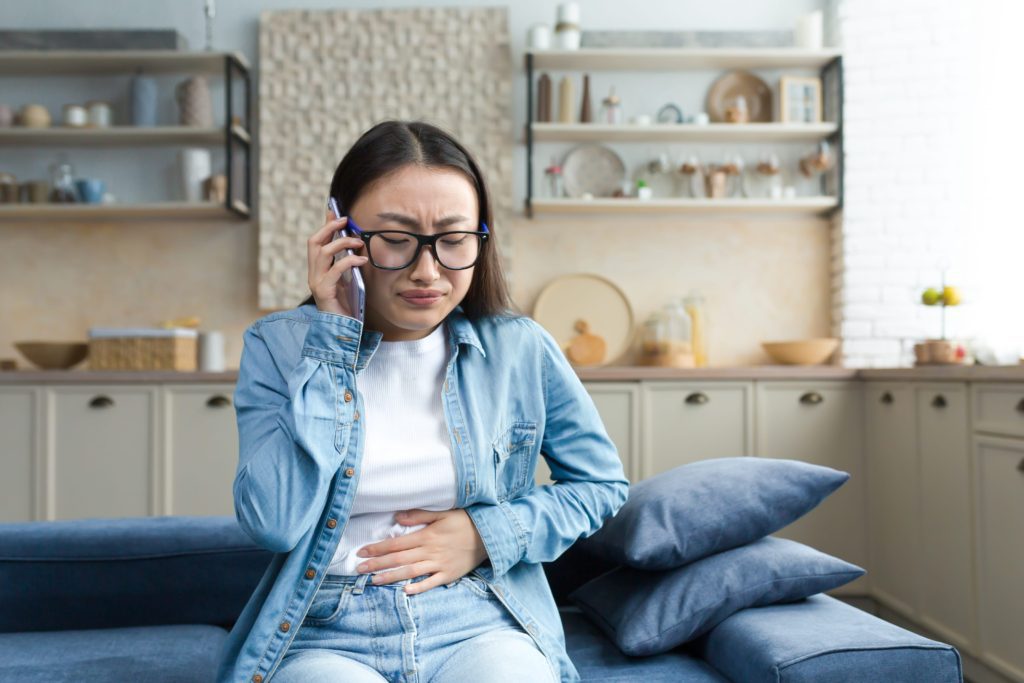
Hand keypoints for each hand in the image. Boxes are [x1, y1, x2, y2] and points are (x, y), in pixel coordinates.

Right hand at [307, 210, 368, 316]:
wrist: (341, 330)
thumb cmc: (346, 305)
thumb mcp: (348, 279)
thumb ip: (347, 263)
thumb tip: (355, 243)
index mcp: (318, 270)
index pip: (317, 241)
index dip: (325, 225)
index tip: (334, 210)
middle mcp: (313, 274)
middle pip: (314, 242)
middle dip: (328, 227)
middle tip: (345, 220)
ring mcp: (316, 282)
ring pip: (322, 252)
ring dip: (342, 243)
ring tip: (358, 242)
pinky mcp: (324, 291)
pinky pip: (335, 270)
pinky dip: (349, 261)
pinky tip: (362, 260)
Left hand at [354, 509, 488, 594]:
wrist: (489, 535)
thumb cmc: (465, 521)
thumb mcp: (443, 512)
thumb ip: (419, 515)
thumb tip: (397, 518)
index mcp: (427, 535)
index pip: (396, 543)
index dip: (377, 548)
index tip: (361, 552)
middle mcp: (430, 551)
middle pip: (399, 559)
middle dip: (377, 564)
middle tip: (359, 569)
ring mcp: (440, 564)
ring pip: (411, 572)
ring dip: (391, 577)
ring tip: (374, 581)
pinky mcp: (449, 574)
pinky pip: (431, 582)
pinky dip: (418, 587)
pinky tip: (405, 591)